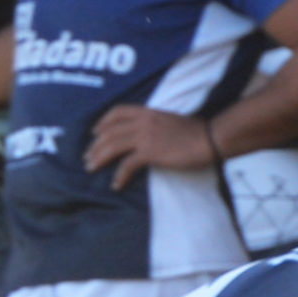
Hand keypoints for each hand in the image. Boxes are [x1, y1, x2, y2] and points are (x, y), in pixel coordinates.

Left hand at [84, 105, 215, 188]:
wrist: (210, 137)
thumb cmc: (196, 131)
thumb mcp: (169, 121)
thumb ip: (154, 125)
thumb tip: (145, 136)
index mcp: (148, 111)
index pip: (117, 112)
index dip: (103, 122)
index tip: (94, 132)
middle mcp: (143, 121)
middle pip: (109, 132)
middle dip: (95, 145)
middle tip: (87, 157)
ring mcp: (146, 136)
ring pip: (112, 146)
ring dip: (99, 158)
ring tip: (91, 168)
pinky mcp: (151, 152)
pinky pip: (127, 165)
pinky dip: (119, 176)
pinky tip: (115, 185)